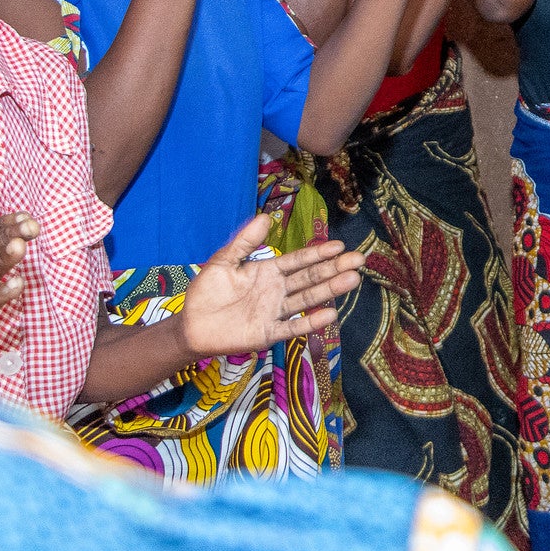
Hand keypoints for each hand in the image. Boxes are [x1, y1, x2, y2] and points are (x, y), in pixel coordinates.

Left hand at [178, 215, 365, 358]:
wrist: (190, 325)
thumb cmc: (206, 292)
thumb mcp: (223, 261)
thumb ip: (244, 242)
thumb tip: (265, 216)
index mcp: (268, 272)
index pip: (299, 261)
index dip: (318, 253)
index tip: (340, 246)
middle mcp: (277, 291)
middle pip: (310, 278)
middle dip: (334, 268)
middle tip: (359, 259)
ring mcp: (275, 312)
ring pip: (307, 299)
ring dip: (329, 290)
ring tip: (352, 279)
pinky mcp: (268, 333)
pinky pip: (292, 327)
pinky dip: (310, 322)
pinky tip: (329, 314)